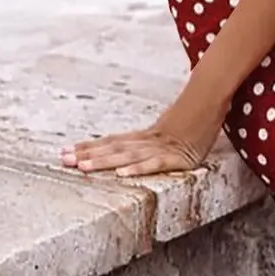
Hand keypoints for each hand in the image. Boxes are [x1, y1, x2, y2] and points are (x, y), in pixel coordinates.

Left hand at [60, 91, 227, 177]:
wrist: (212, 101)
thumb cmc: (193, 117)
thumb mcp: (168, 131)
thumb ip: (151, 139)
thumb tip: (133, 147)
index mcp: (144, 136)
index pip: (111, 141)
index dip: (88, 146)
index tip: (65, 151)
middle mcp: (147, 141)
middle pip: (112, 148)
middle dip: (86, 155)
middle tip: (62, 160)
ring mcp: (161, 148)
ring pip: (127, 156)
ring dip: (104, 161)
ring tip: (83, 167)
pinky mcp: (178, 157)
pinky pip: (155, 164)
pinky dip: (138, 168)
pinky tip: (122, 174)